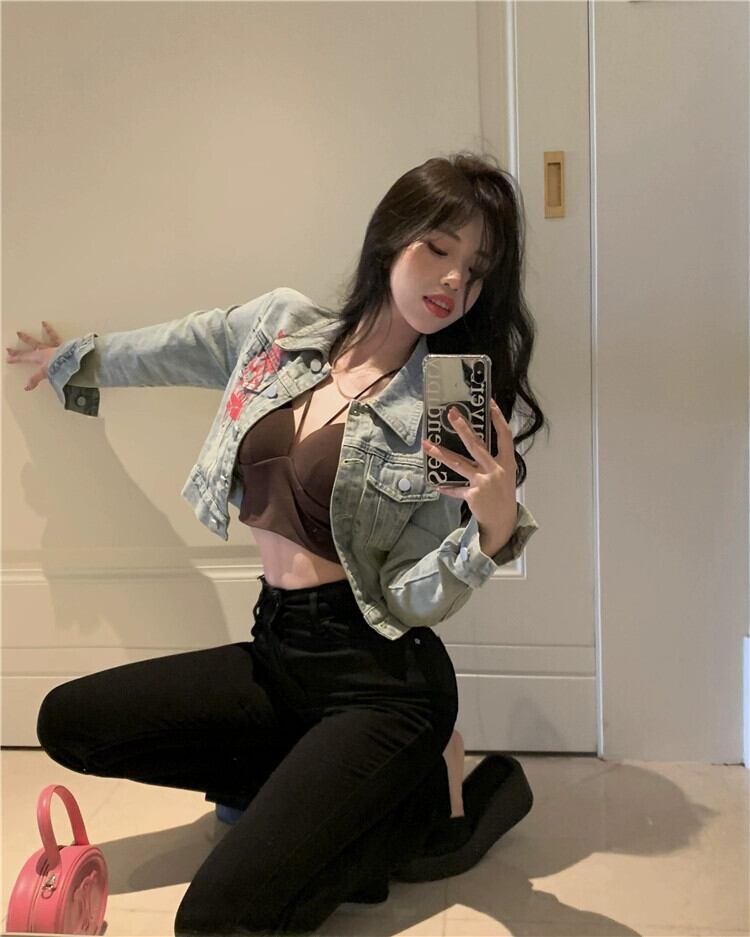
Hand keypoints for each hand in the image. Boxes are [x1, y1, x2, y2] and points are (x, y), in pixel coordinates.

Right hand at [6, 322, 60, 390]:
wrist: (71, 362)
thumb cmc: (57, 366)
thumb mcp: (44, 374)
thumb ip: (35, 379)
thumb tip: (26, 387)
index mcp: (39, 357)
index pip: (25, 357)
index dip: (16, 358)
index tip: (8, 358)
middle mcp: (46, 350)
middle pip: (32, 345)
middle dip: (24, 341)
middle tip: (17, 335)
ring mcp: (55, 347)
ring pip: (48, 338)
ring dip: (47, 331)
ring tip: (43, 323)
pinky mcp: (65, 347)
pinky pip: (62, 339)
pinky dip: (60, 334)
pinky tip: (58, 328)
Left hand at [421, 401, 516, 552]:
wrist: (503, 522)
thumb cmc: (502, 495)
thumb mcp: (504, 474)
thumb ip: (493, 459)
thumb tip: (473, 442)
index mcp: (507, 463)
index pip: (505, 436)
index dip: (498, 419)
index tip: (490, 404)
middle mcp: (496, 470)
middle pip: (476, 445)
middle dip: (463, 428)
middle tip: (451, 414)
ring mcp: (484, 482)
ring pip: (458, 464)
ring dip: (441, 453)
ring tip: (426, 445)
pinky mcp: (473, 495)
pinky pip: (455, 488)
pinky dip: (446, 487)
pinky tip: (436, 484)